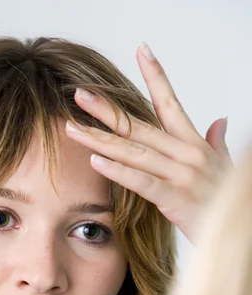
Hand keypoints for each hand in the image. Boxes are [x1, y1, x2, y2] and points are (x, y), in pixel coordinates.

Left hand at [65, 42, 232, 243]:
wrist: (239, 230)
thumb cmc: (225, 201)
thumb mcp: (223, 167)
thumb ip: (216, 144)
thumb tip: (219, 121)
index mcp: (195, 144)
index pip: (171, 104)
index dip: (156, 76)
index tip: (141, 51)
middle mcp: (187, 154)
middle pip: (140, 127)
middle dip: (107, 110)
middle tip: (80, 95)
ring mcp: (181, 175)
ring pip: (134, 152)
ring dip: (100, 140)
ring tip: (73, 129)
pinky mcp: (175, 199)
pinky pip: (142, 182)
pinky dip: (118, 172)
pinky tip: (95, 161)